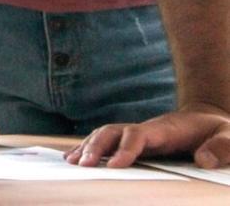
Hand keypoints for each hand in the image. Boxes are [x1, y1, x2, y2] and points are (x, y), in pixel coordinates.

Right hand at [67, 107, 229, 167]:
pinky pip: (108, 143)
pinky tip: (76, 158)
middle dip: (96, 146)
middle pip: (112, 132)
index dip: (125, 149)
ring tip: (73, 163)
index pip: (137, 134)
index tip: (114, 166)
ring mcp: (139, 135)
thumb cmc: (220, 131)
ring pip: (106, 135)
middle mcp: (146, 130)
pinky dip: (90, 148)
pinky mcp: (137, 144)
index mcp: (165, 130)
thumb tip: (203, 161)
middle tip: (83, 165)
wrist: (210, 120)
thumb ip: (221, 148)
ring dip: (88, 147)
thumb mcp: (229, 136)